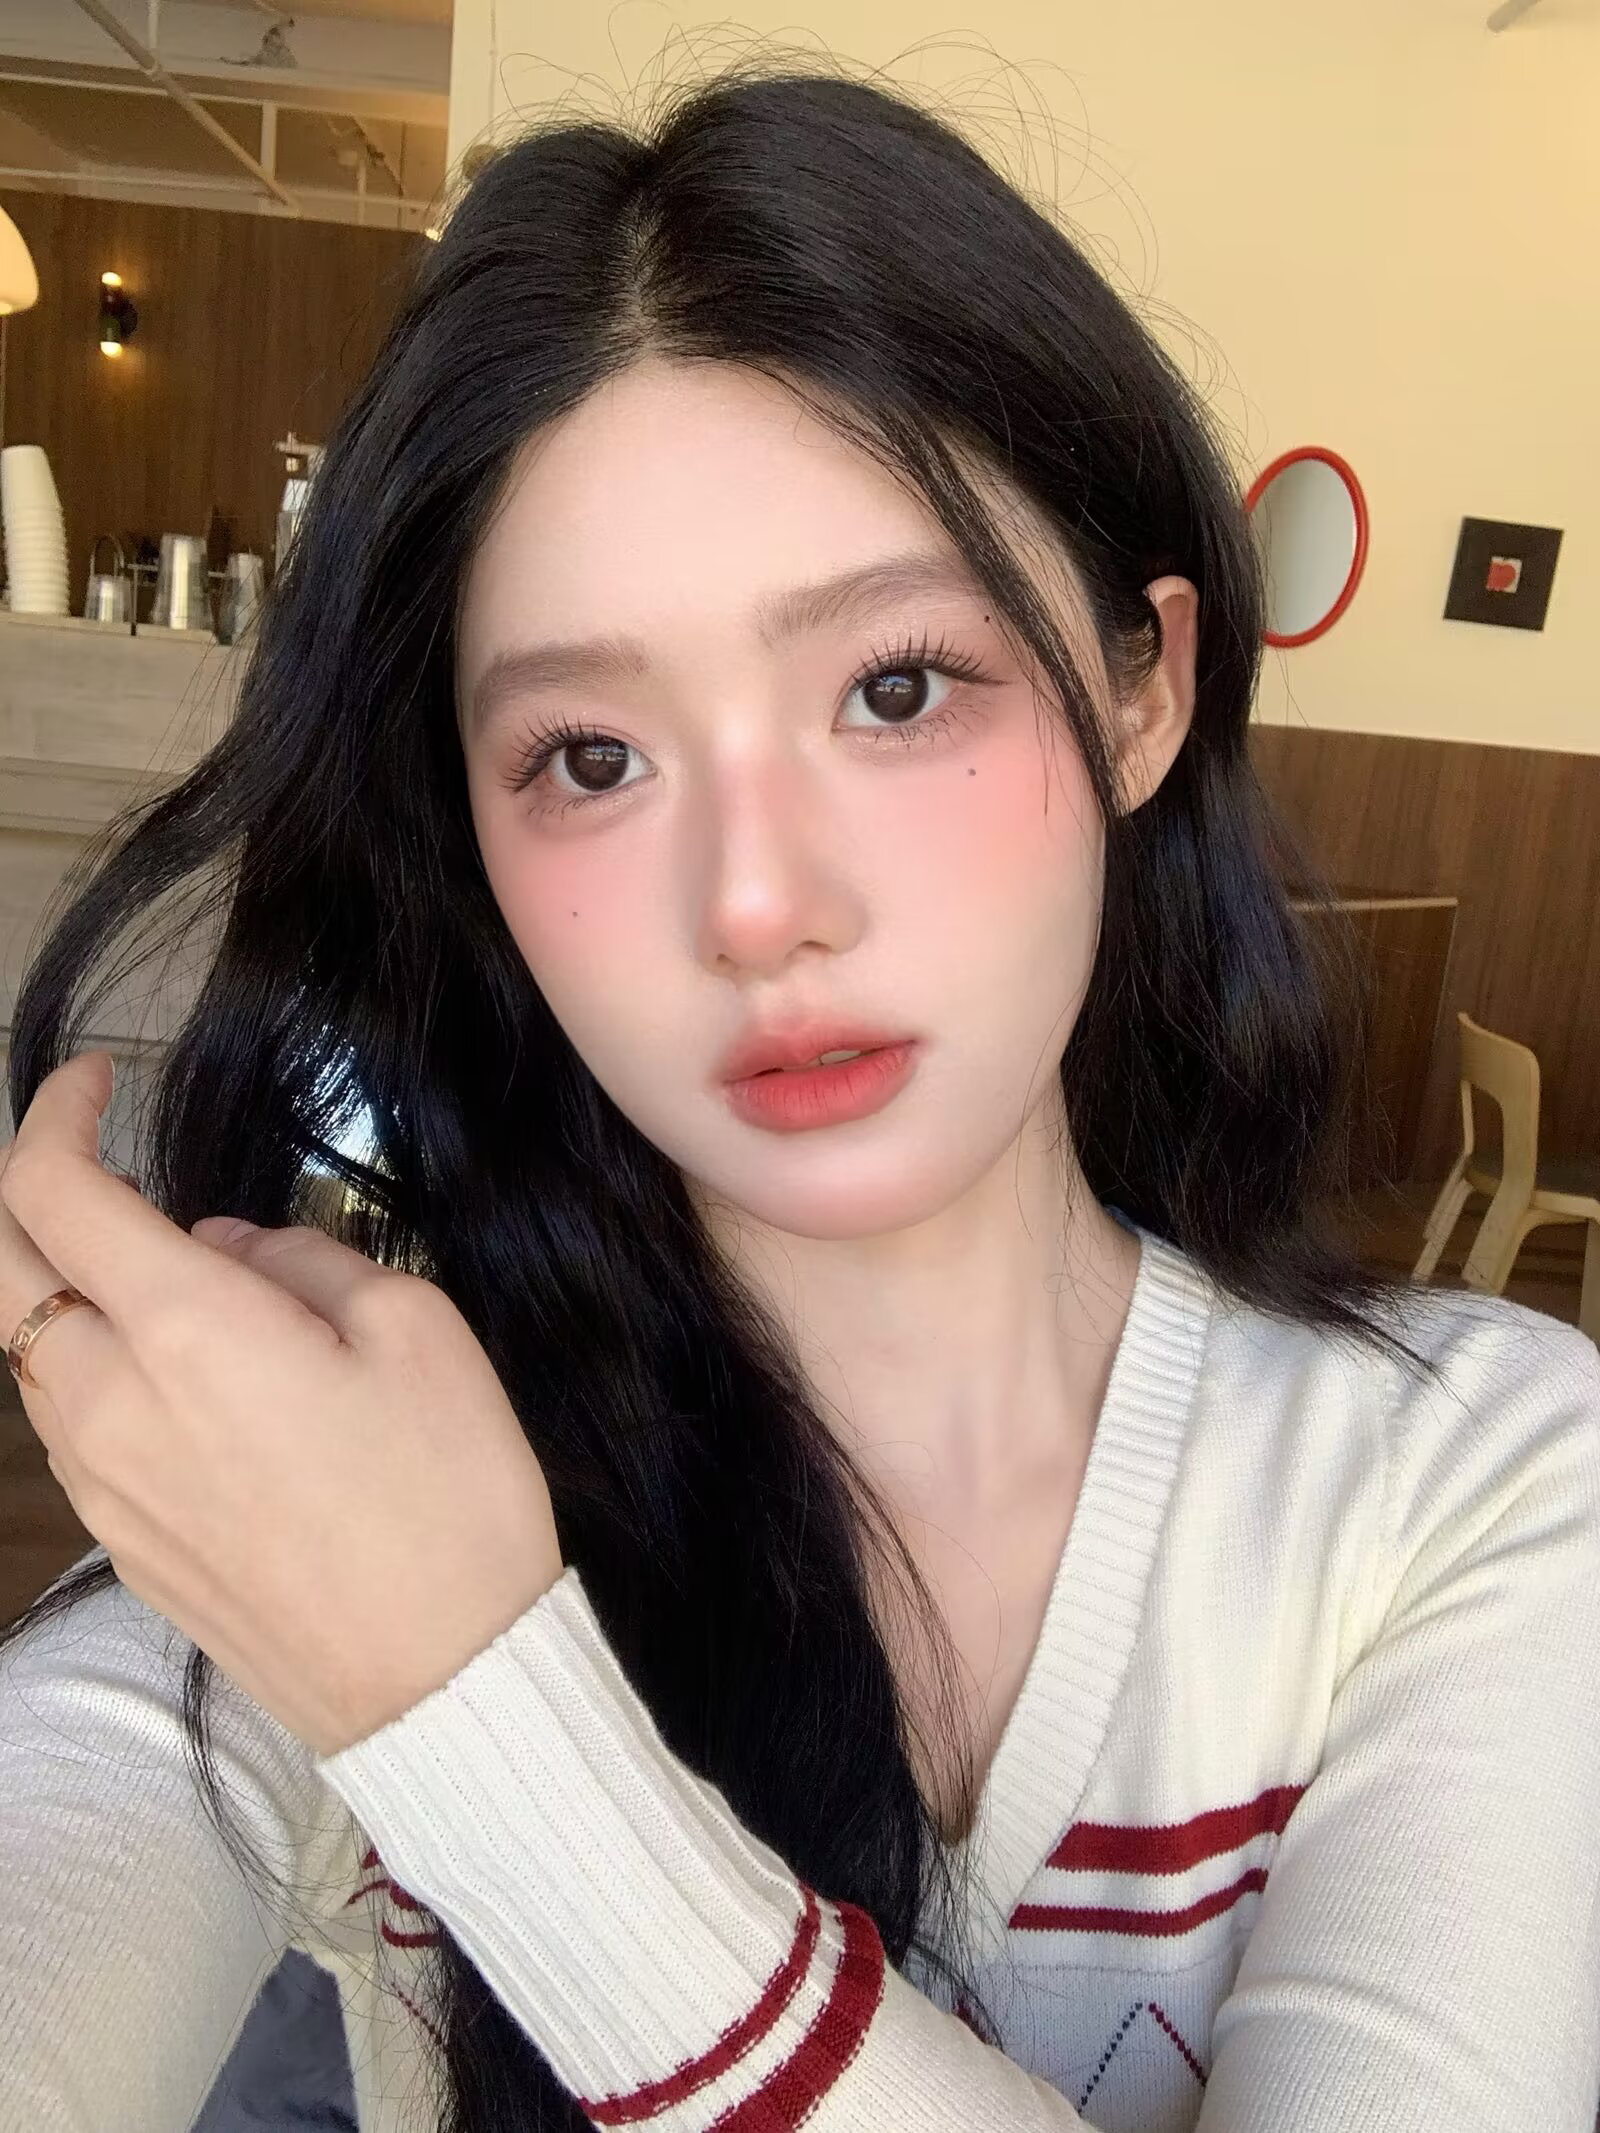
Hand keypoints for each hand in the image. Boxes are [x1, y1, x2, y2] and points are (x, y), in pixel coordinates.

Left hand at [0, 1051, 563, 1753]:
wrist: (441, 1681)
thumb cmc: (450, 1492)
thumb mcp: (417, 1328)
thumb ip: (301, 1260)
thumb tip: (225, 1251)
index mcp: (184, 1332)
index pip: (53, 1192)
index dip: (59, 1114)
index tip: (100, 1079)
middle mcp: (109, 1403)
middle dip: (31, 1195)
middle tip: (102, 1162)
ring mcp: (101, 1484)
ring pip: (28, 1352)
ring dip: (65, 1287)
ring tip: (170, 1279)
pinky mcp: (120, 1544)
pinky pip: (69, 1423)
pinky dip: (95, 1365)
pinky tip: (184, 1376)